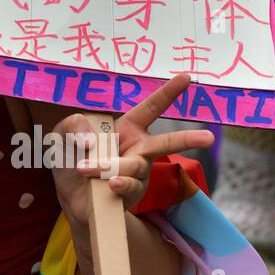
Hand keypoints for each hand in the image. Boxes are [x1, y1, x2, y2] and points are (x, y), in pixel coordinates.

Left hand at [49, 74, 211, 225]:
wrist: (72, 197)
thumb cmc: (73, 157)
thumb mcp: (65, 134)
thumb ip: (73, 125)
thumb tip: (89, 140)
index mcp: (127, 128)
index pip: (151, 107)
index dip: (168, 93)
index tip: (187, 77)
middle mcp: (139, 149)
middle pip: (166, 143)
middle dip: (188, 140)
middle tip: (210, 138)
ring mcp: (139, 173)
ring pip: (134, 166)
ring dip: (107, 165)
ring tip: (86, 169)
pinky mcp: (132, 193)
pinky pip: (128, 185)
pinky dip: (116, 182)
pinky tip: (108, 183)